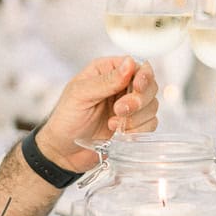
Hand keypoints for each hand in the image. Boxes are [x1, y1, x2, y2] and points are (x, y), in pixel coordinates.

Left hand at [36, 56, 159, 172]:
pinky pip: (150, 124)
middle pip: (150, 85)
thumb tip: (129, 63)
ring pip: (152, 106)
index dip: (143, 76)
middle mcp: (121, 87)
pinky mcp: (134, 126)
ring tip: (113, 124)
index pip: (137, 65)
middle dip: (139, 100)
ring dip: (136, 117)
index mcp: (107, 72)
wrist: (63, 152)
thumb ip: (106, 81)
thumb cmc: (65, 120)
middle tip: (119, 110)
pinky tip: (118, 134)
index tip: (137, 87)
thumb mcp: (80, 95)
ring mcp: (129, 107)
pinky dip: (138, 130)